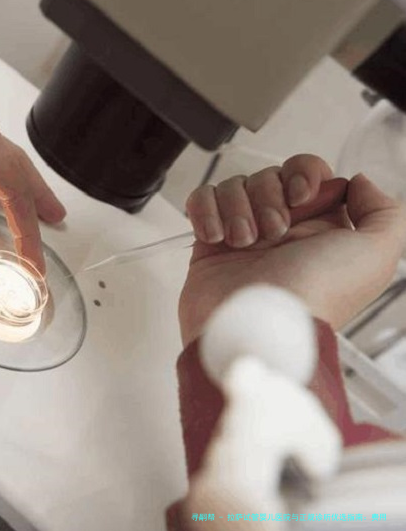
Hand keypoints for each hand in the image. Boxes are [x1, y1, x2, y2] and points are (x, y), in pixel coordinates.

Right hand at [179, 154, 405, 344]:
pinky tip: (217, 237)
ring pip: (234, 186)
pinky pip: (201, 200)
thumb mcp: (377, 255)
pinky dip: (206, 211)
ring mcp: (243, 235)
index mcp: (320, 227)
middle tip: (273, 232)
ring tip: (242, 243)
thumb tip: (358, 182)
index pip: (308, 173)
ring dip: (237, 208)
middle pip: (268, 176)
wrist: (259, 325)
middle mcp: (281, 229)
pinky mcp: (209, 243)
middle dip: (268, 195)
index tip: (300, 196)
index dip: (302, 175)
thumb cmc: (316, 294)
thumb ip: (385, 212)